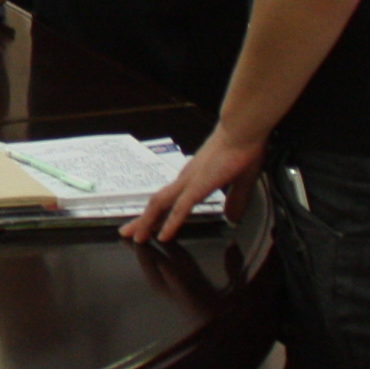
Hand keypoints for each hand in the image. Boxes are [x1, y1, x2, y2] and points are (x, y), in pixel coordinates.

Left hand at [119, 123, 268, 244]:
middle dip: (142, 219)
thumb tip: (233, 218)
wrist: (243, 131)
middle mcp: (185, 179)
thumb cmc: (242, 149)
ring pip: (161, 204)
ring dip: (148, 222)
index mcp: (193, 177)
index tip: (148, 224)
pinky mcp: (198, 185)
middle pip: (158, 202)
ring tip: (138, 238)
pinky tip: (163, 236)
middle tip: (127, 233)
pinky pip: (181, 207)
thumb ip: (236, 200)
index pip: (169, 198)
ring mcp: (189, 181)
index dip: (157, 212)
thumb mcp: (241, 181)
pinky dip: (171, 223)